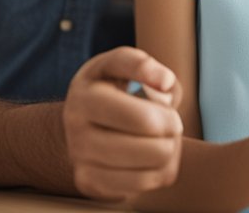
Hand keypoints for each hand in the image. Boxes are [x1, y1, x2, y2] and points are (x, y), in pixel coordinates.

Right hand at [62, 47, 183, 200]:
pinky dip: (157, 171)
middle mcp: (76, 130)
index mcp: (85, 97)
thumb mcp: (120, 65)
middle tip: (169, 121)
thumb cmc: (111, 88)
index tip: (166, 95)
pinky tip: (151, 156)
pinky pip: (143, 184)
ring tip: (159, 136)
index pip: (141, 118)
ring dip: (168, 151)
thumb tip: (164, 83)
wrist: (81, 121)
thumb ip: (141, 64)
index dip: (168, 112)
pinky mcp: (89, 182)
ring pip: (152, 166)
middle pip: (153, 147)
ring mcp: (80, 159)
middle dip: (172, 131)